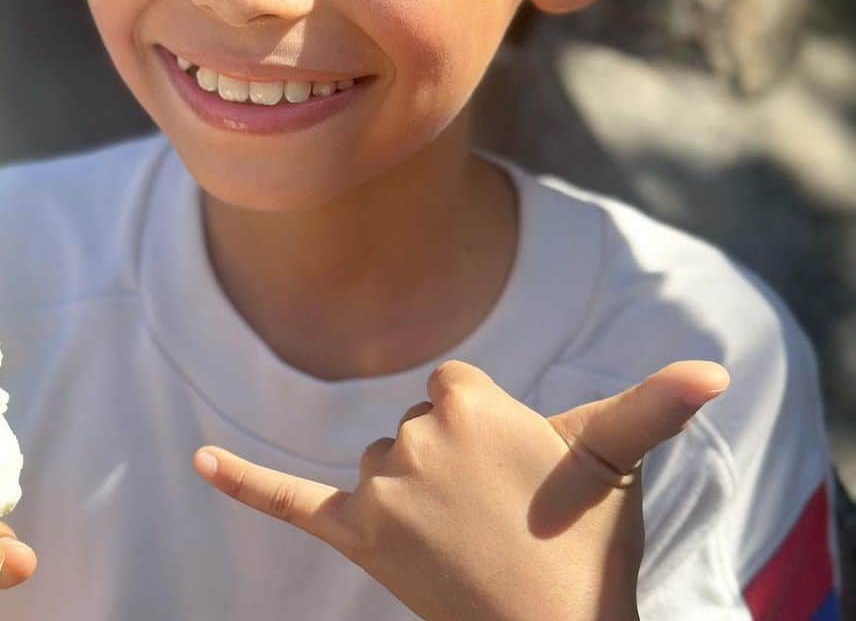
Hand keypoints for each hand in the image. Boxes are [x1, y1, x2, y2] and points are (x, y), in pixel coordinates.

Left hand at [193, 359, 728, 620]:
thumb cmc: (587, 542)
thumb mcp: (615, 461)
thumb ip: (652, 402)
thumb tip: (715, 371)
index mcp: (464, 397)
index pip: (449, 385)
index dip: (484, 429)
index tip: (512, 471)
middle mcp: (411, 434)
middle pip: (414, 423)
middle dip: (448, 459)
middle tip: (494, 513)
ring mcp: (379, 488)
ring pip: (381, 463)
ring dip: (412, 491)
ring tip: (462, 537)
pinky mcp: (354, 536)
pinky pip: (289, 499)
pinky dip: (242, 480)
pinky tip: (198, 460)